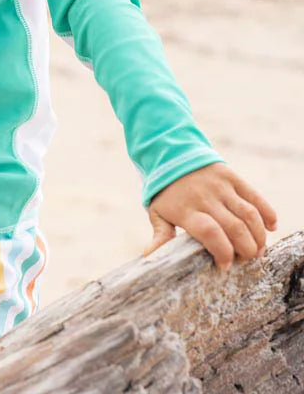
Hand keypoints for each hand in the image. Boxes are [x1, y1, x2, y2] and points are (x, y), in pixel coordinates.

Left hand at [142, 162, 277, 271]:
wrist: (172, 154)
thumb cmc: (166, 191)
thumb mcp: (157, 212)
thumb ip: (161, 235)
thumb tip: (149, 257)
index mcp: (186, 209)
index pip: (209, 232)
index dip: (223, 252)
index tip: (225, 266)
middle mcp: (205, 197)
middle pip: (234, 227)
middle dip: (246, 250)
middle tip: (246, 261)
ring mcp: (220, 186)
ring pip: (249, 214)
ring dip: (259, 236)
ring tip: (259, 251)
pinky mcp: (232, 177)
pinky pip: (255, 196)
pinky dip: (268, 213)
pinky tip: (271, 228)